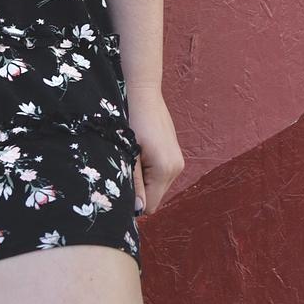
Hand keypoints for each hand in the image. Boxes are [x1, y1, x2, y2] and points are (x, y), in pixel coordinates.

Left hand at [127, 87, 183, 217]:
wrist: (144, 95)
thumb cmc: (132, 121)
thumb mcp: (128, 153)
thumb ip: (134, 182)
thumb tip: (138, 209)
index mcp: (165, 170)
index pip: (150, 205)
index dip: (135, 201)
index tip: (124, 183)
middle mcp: (176, 168)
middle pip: (155, 197)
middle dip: (141, 188)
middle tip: (129, 165)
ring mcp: (179, 161)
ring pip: (159, 186)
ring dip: (146, 179)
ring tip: (136, 156)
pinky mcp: (177, 155)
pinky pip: (162, 175)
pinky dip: (151, 170)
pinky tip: (143, 152)